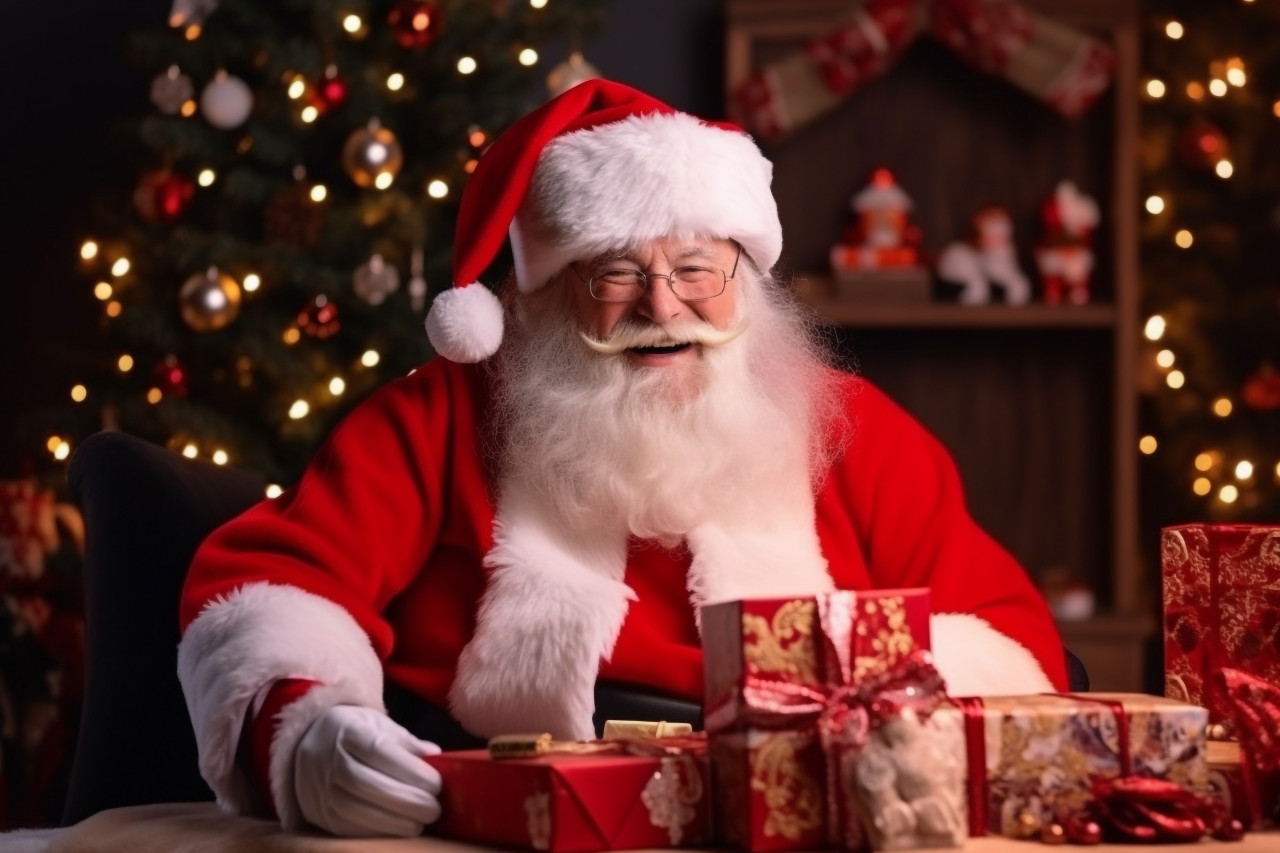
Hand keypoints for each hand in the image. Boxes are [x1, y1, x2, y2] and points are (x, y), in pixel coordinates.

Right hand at [293, 704, 442, 836]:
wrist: (309, 745)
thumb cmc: (354, 732)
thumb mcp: (378, 724)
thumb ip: (406, 741)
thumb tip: (434, 756)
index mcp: (346, 731)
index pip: (378, 751)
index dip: (409, 770)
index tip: (436, 784)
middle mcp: (327, 760)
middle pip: (367, 783)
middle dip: (406, 800)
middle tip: (434, 809)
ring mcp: (319, 789)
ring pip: (355, 809)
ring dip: (393, 820)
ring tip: (421, 822)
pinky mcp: (319, 814)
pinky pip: (346, 827)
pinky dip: (376, 831)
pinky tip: (399, 829)